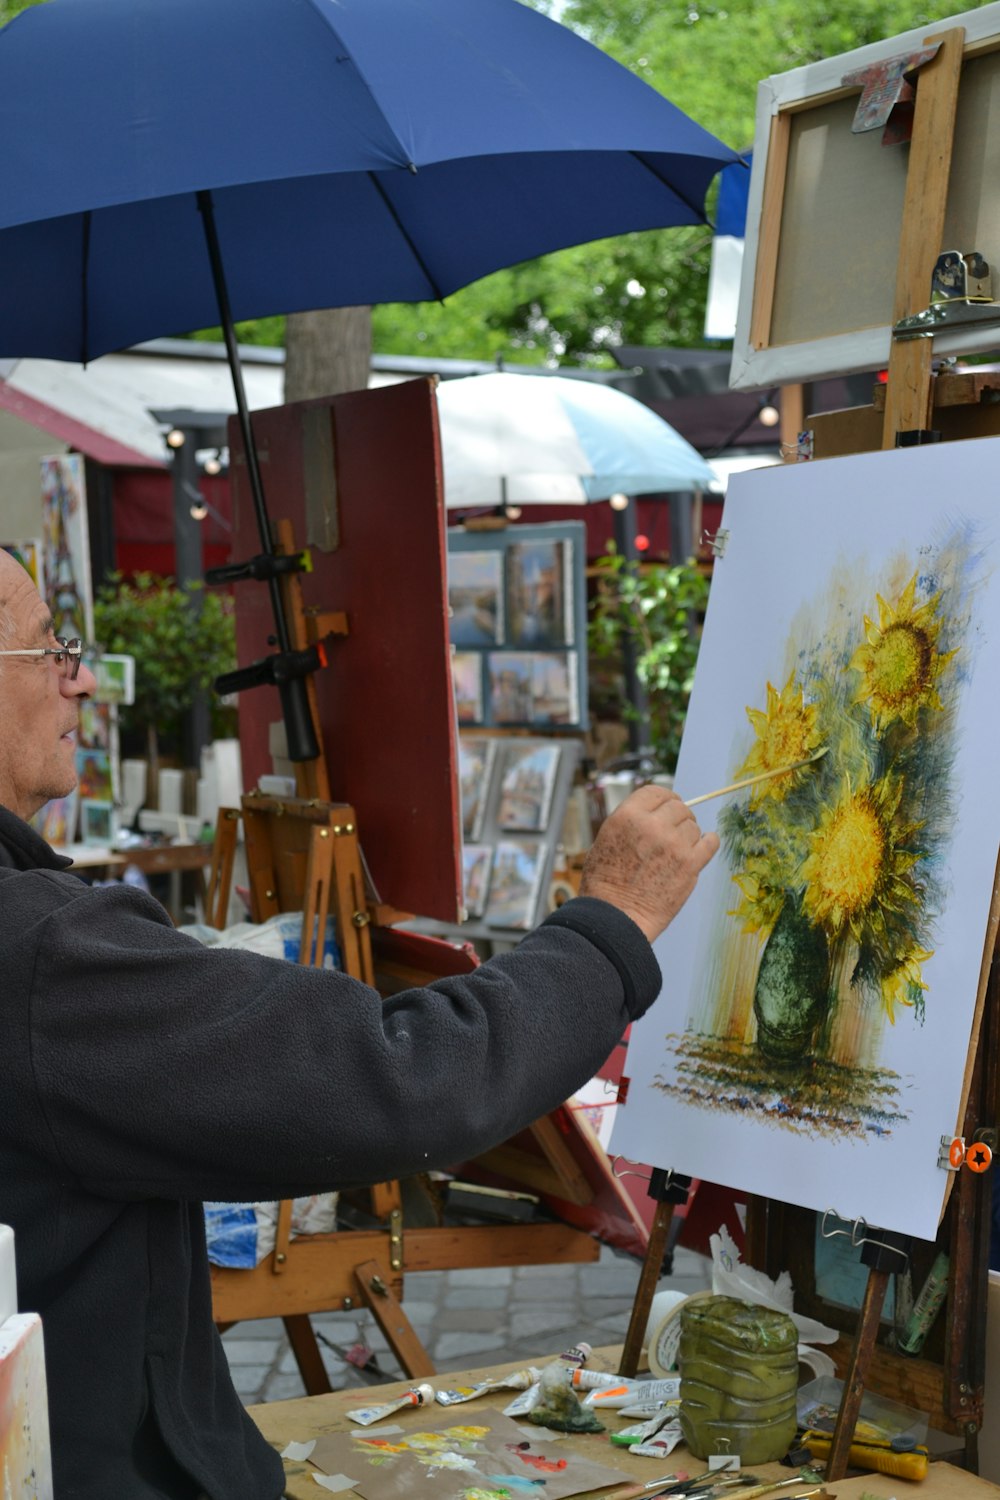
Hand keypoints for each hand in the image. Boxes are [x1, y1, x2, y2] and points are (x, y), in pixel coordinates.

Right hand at [579, 784, 718, 943]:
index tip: (669, 806)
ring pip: (694, 826)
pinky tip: (702, 847)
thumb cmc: (605, 884)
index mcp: (627, 816)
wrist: (615, 918)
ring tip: (677, 850)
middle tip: (673, 832)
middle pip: (679, 807)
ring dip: (689, 834)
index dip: (665, 798)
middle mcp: (652, 826)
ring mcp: (674, 844)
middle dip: (678, 817)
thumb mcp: (606, 839)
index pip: (656, 792)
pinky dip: (708, 842)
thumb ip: (632, 822)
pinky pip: (710, 842)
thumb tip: (655, 813)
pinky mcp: (690, 865)